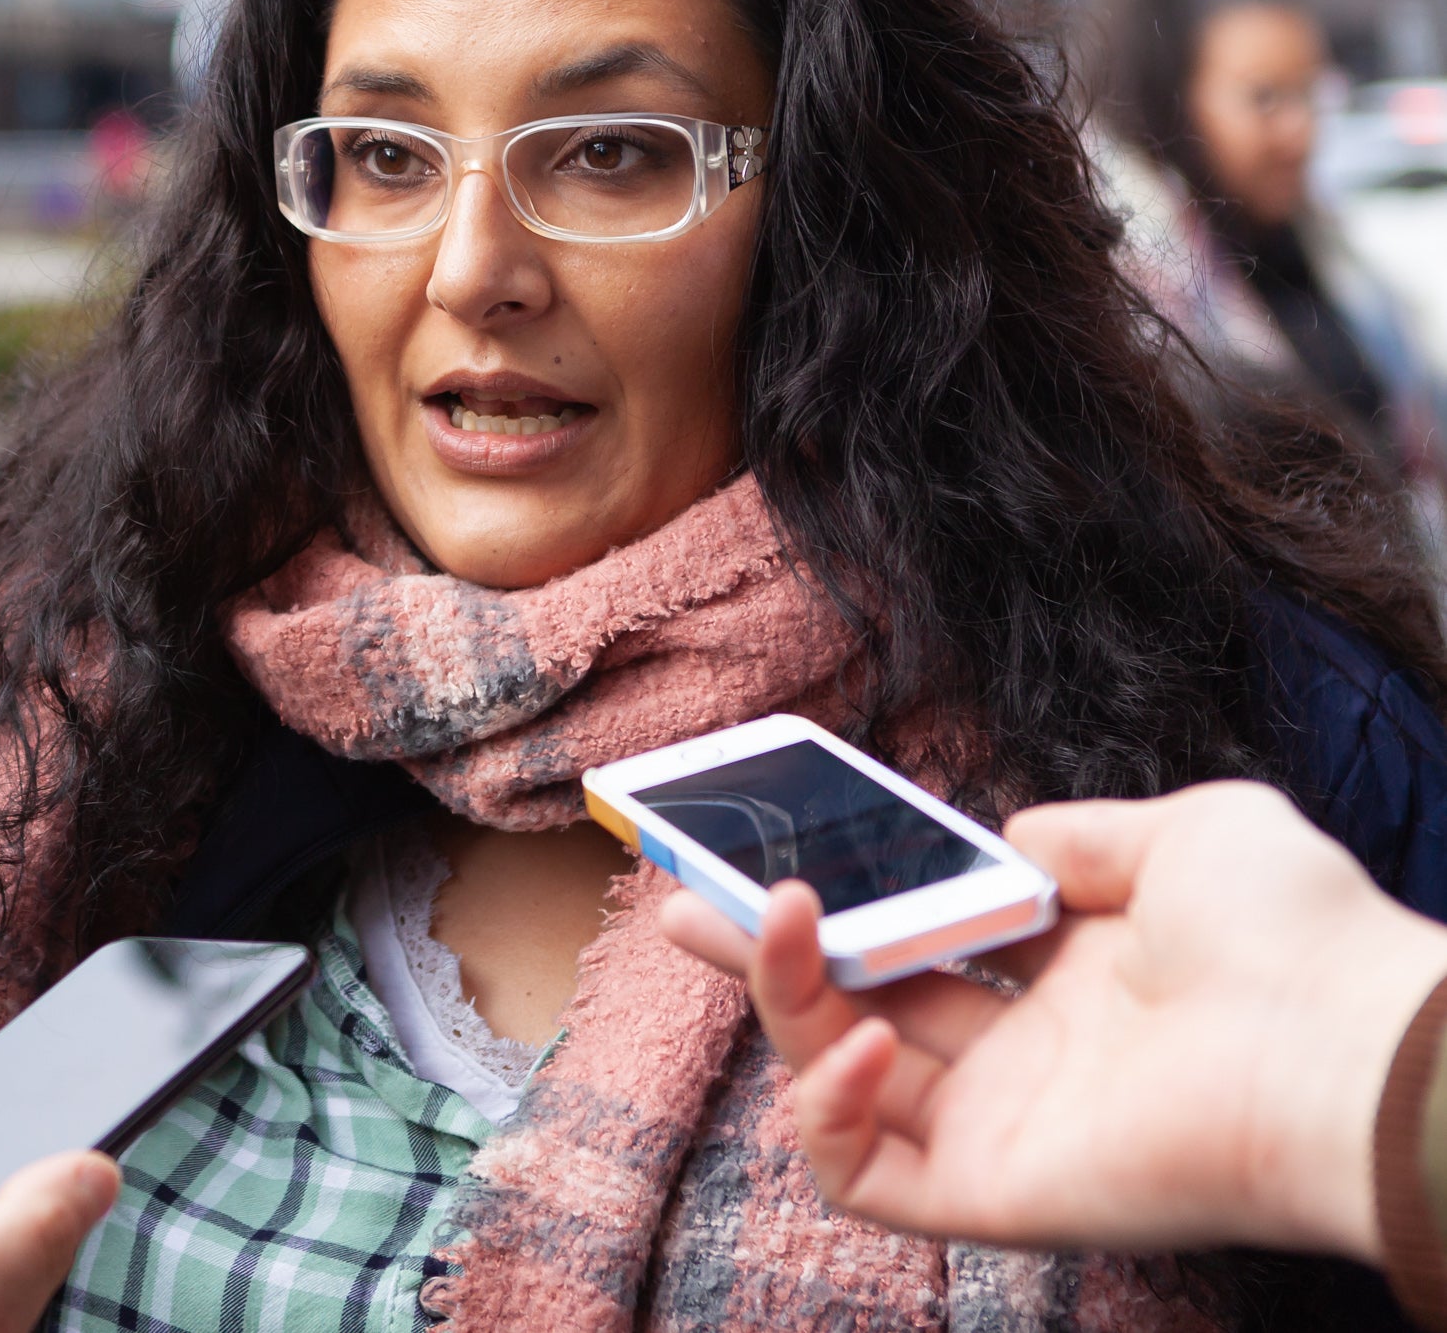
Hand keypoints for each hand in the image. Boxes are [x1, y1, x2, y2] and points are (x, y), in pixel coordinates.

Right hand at [658, 781, 1446, 1261]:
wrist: (1347, 1051)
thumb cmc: (1296, 940)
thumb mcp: (1191, 831)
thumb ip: (1086, 831)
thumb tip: (1008, 839)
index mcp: (1072, 978)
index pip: (920, 940)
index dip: (843, 900)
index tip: (769, 850)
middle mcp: (1028, 1057)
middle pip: (854, 1003)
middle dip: (760, 952)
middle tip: (679, 896)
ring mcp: (1003, 1129)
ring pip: (838, 1078)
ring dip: (784, 1001)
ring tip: (776, 922)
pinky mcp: (991, 1196)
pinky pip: (863, 1176)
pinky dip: (828, 1112)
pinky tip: (855, 1041)